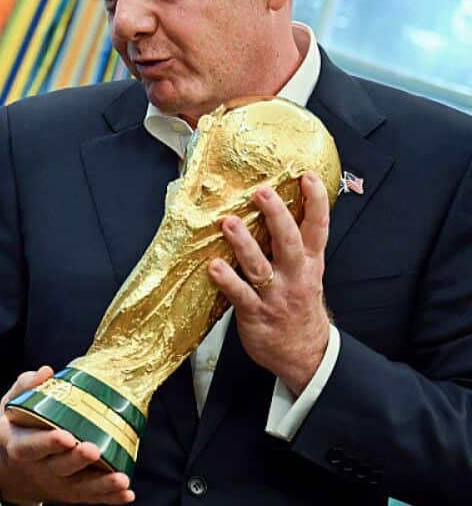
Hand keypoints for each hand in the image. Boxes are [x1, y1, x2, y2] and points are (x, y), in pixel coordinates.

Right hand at [0, 366, 135, 504]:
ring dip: (101, 485)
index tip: (66, 436)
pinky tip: (127, 494)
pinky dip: (110, 498)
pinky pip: (92, 498)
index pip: (32, 446)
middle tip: (93, 449)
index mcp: (19, 446)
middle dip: (77, 460)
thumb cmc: (16, 431)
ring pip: (80, 488)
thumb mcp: (11, 407)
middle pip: (59, 467)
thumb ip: (25, 387)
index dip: (48, 443)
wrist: (10, 472)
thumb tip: (47, 372)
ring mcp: (56, 485)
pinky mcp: (71, 495)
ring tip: (121, 479)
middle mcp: (38, 469)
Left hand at [208, 172, 331, 393]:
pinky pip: (240, 294)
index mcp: (310, 263)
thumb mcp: (308, 273)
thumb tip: (274, 208)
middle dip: (276, 215)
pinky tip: (214, 266)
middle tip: (261, 192)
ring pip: (261, 266)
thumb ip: (294, 245)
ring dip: (244, 244)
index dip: (315, 201)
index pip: (317, 228)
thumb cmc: (299, 306)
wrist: (306, 354)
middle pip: (289, 241)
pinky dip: (227, 280)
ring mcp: (276, 295)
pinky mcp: (256, 314)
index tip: (306, 176)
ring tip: (230, 223)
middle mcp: (295, 276)